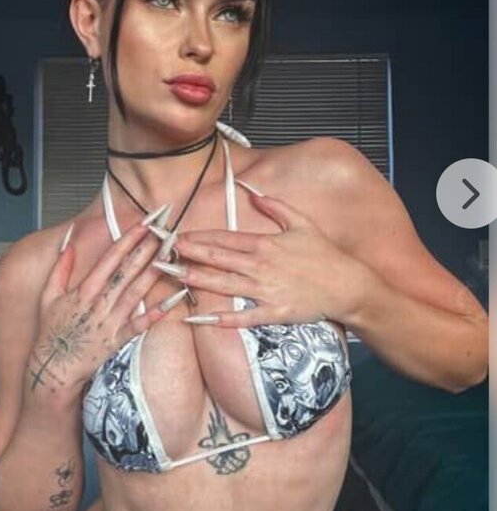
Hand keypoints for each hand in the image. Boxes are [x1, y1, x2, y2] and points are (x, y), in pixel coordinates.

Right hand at [27, 220, 182, 400]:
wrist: (54, 367)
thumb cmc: (52, 333)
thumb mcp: (47, 296)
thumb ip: (60, 268)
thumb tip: (69, 244)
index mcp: (84, 290)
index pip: (111, 257)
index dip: (129, 238)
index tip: (144, 223)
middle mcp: (99, 303)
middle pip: (128, 270)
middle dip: (148, 247)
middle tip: (166, 229)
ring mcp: (110, 320)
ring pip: (137, 291)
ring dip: (156, 270)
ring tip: (173, 253)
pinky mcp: (118, 338)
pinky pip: (142, 323)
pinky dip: (158, 310)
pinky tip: (175, 297)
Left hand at [172, 187, 367, 327]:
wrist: (347, 286)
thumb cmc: (325, 255)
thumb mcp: (302, 222)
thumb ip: (275, 206)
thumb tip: (252, 191)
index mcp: (265, 243)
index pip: (224, 238)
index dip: (198, 237)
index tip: (178, 236)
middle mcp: (260, 266)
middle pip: (217, 259)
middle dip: (187, 256)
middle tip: (162, 255)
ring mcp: (265, 290)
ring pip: (223, 285)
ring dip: (196, 282)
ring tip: (173, 278)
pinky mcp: (273, 312)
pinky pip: (242, 316)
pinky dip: (220, 319)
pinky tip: (200, 319)